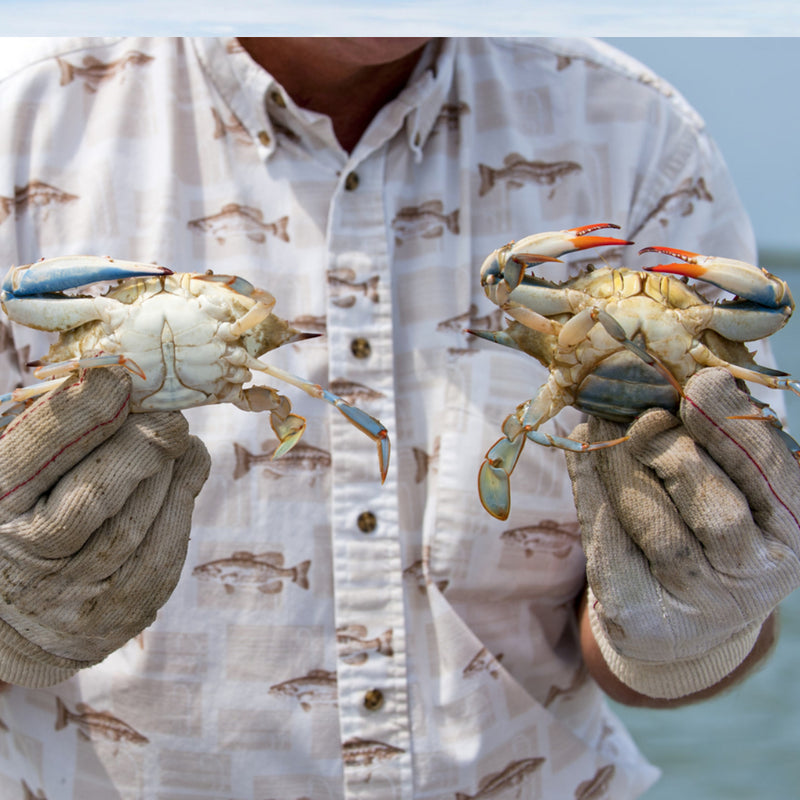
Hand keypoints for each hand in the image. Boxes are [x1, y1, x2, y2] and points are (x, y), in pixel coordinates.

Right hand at [0, 367, 209, 686]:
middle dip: (142, 442)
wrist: (15, 617)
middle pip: (98, 492)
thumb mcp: (11, 467)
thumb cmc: (17, 515)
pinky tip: (183, 466)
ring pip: (142, 516)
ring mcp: (80, 592)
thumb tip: (108, 378)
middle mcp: (29, 558)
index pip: (38, 457)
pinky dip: (184, 496)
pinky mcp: (127, 608)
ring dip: (170, 466)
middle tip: (168, 411)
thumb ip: (48, 428)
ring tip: (173, 434)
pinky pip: (169, 543)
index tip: (120, 378)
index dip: (85, 414)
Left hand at [565, 368, 799, 698]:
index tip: (700, 383)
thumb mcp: (733, 480)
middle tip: (644, 418)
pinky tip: (583, 450)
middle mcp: (754, 576)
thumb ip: (719, 437)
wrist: (684, 615)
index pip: (769, 477)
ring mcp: (697, 603)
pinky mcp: (639, 614)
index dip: (732, 428)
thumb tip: (680, 377)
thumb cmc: (710, 524)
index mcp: (791, 531)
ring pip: (656, 526)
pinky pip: (607, 545)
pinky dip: (591, 488)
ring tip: (601, 420)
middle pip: (715, 509)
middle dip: (674, 452)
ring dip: (622, 464)